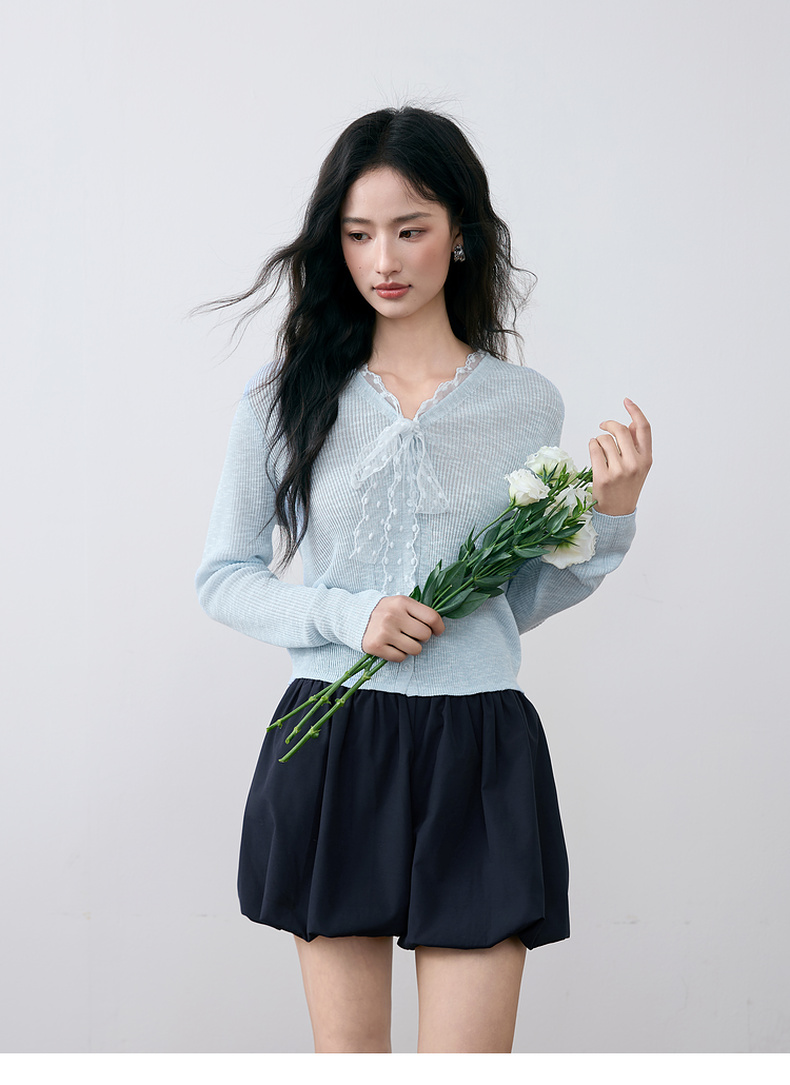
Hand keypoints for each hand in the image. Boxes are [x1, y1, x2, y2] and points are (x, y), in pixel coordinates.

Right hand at [362, 596, 444, 661]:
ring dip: (412, 648)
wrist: (353, 616)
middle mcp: (393, 616)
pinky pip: (401, 657)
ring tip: (403, 641)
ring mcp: (384, 631)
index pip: (431, 617)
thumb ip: (417, 611)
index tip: (438, 631)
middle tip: (413, 635)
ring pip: (415, 649)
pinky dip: (400, 655)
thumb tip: (437, 626)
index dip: (439, 626)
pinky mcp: (376, 646)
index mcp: (402, 602)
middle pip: (424, 634)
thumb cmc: (384, 611)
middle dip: (423, 638)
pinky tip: (392, 646)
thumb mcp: (399, 603)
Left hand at [589, 398, 651, 515]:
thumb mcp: (638, 467)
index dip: (635, 411)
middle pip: (620, 430)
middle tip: (603, 425)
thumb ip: (636, 446)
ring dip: (598, 439)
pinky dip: (591, 445)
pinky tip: (594, 451)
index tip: (626, 401)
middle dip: (609, 424)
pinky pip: (594, 448)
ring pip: (604, 439)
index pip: (644, 428)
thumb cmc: (626, 486)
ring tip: (599, 448)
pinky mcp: (603, 477)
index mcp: (646, 459)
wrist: (617, 513)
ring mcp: (619, 471)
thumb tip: (630, 423)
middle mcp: (635, 464)